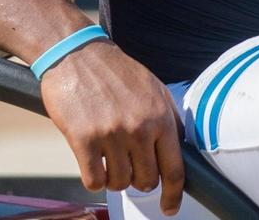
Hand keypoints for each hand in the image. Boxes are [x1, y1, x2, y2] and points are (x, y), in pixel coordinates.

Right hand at [40, 39, 184, 213]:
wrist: (77, 54)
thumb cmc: (115, 71)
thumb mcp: (153, 87)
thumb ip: (169, 118)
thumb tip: (180, 148)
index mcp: (160, 116)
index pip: (175, 168)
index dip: (174, 194)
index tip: (170, 207)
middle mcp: (139, 127)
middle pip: (147, 180)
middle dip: (139, 178)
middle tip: (129, 163)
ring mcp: (112, 135)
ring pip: (119, 183)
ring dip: (114, 177)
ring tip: (109, 156)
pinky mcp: (84, 140)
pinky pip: (94, 181)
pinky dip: (94, 177)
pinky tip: (93, 161)